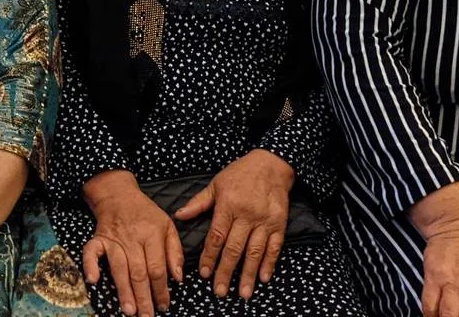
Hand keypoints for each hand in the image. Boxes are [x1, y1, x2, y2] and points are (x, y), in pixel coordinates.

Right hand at [81, 170, 182, 315]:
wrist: (119, 195)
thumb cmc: (145, 214)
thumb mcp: (168, 226)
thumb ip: (175, 252)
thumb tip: (178, 278)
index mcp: (152, 235)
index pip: (157, 268)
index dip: (161, 289)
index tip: (164, 305)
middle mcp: (132, 238)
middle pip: (139, 272)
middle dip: (143, 297)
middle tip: (147, 316)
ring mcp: (113, 239)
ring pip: (119, 268)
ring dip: (124, 291)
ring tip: (130, 310)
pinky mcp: (98, 239)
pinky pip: (91, 253)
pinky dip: (90, 266)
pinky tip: (93, 281)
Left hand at [174, 149, 291, 299]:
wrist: (271, 164)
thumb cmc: (240, 174)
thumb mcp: (216, 184)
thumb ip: (198, 203)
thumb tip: (179, 216)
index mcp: (228, 205)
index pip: (216, 236)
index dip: (210, 256)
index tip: (204, 274)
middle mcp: (247, 214)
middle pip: (234, 248)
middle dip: (226, 271)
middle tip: (219, 291)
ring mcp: (265, 220)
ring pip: (255, 251)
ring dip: (248, 274)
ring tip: (242, 293)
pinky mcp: (279, 223)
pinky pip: (274, 247)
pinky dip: (269, 263)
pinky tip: (263, 278)